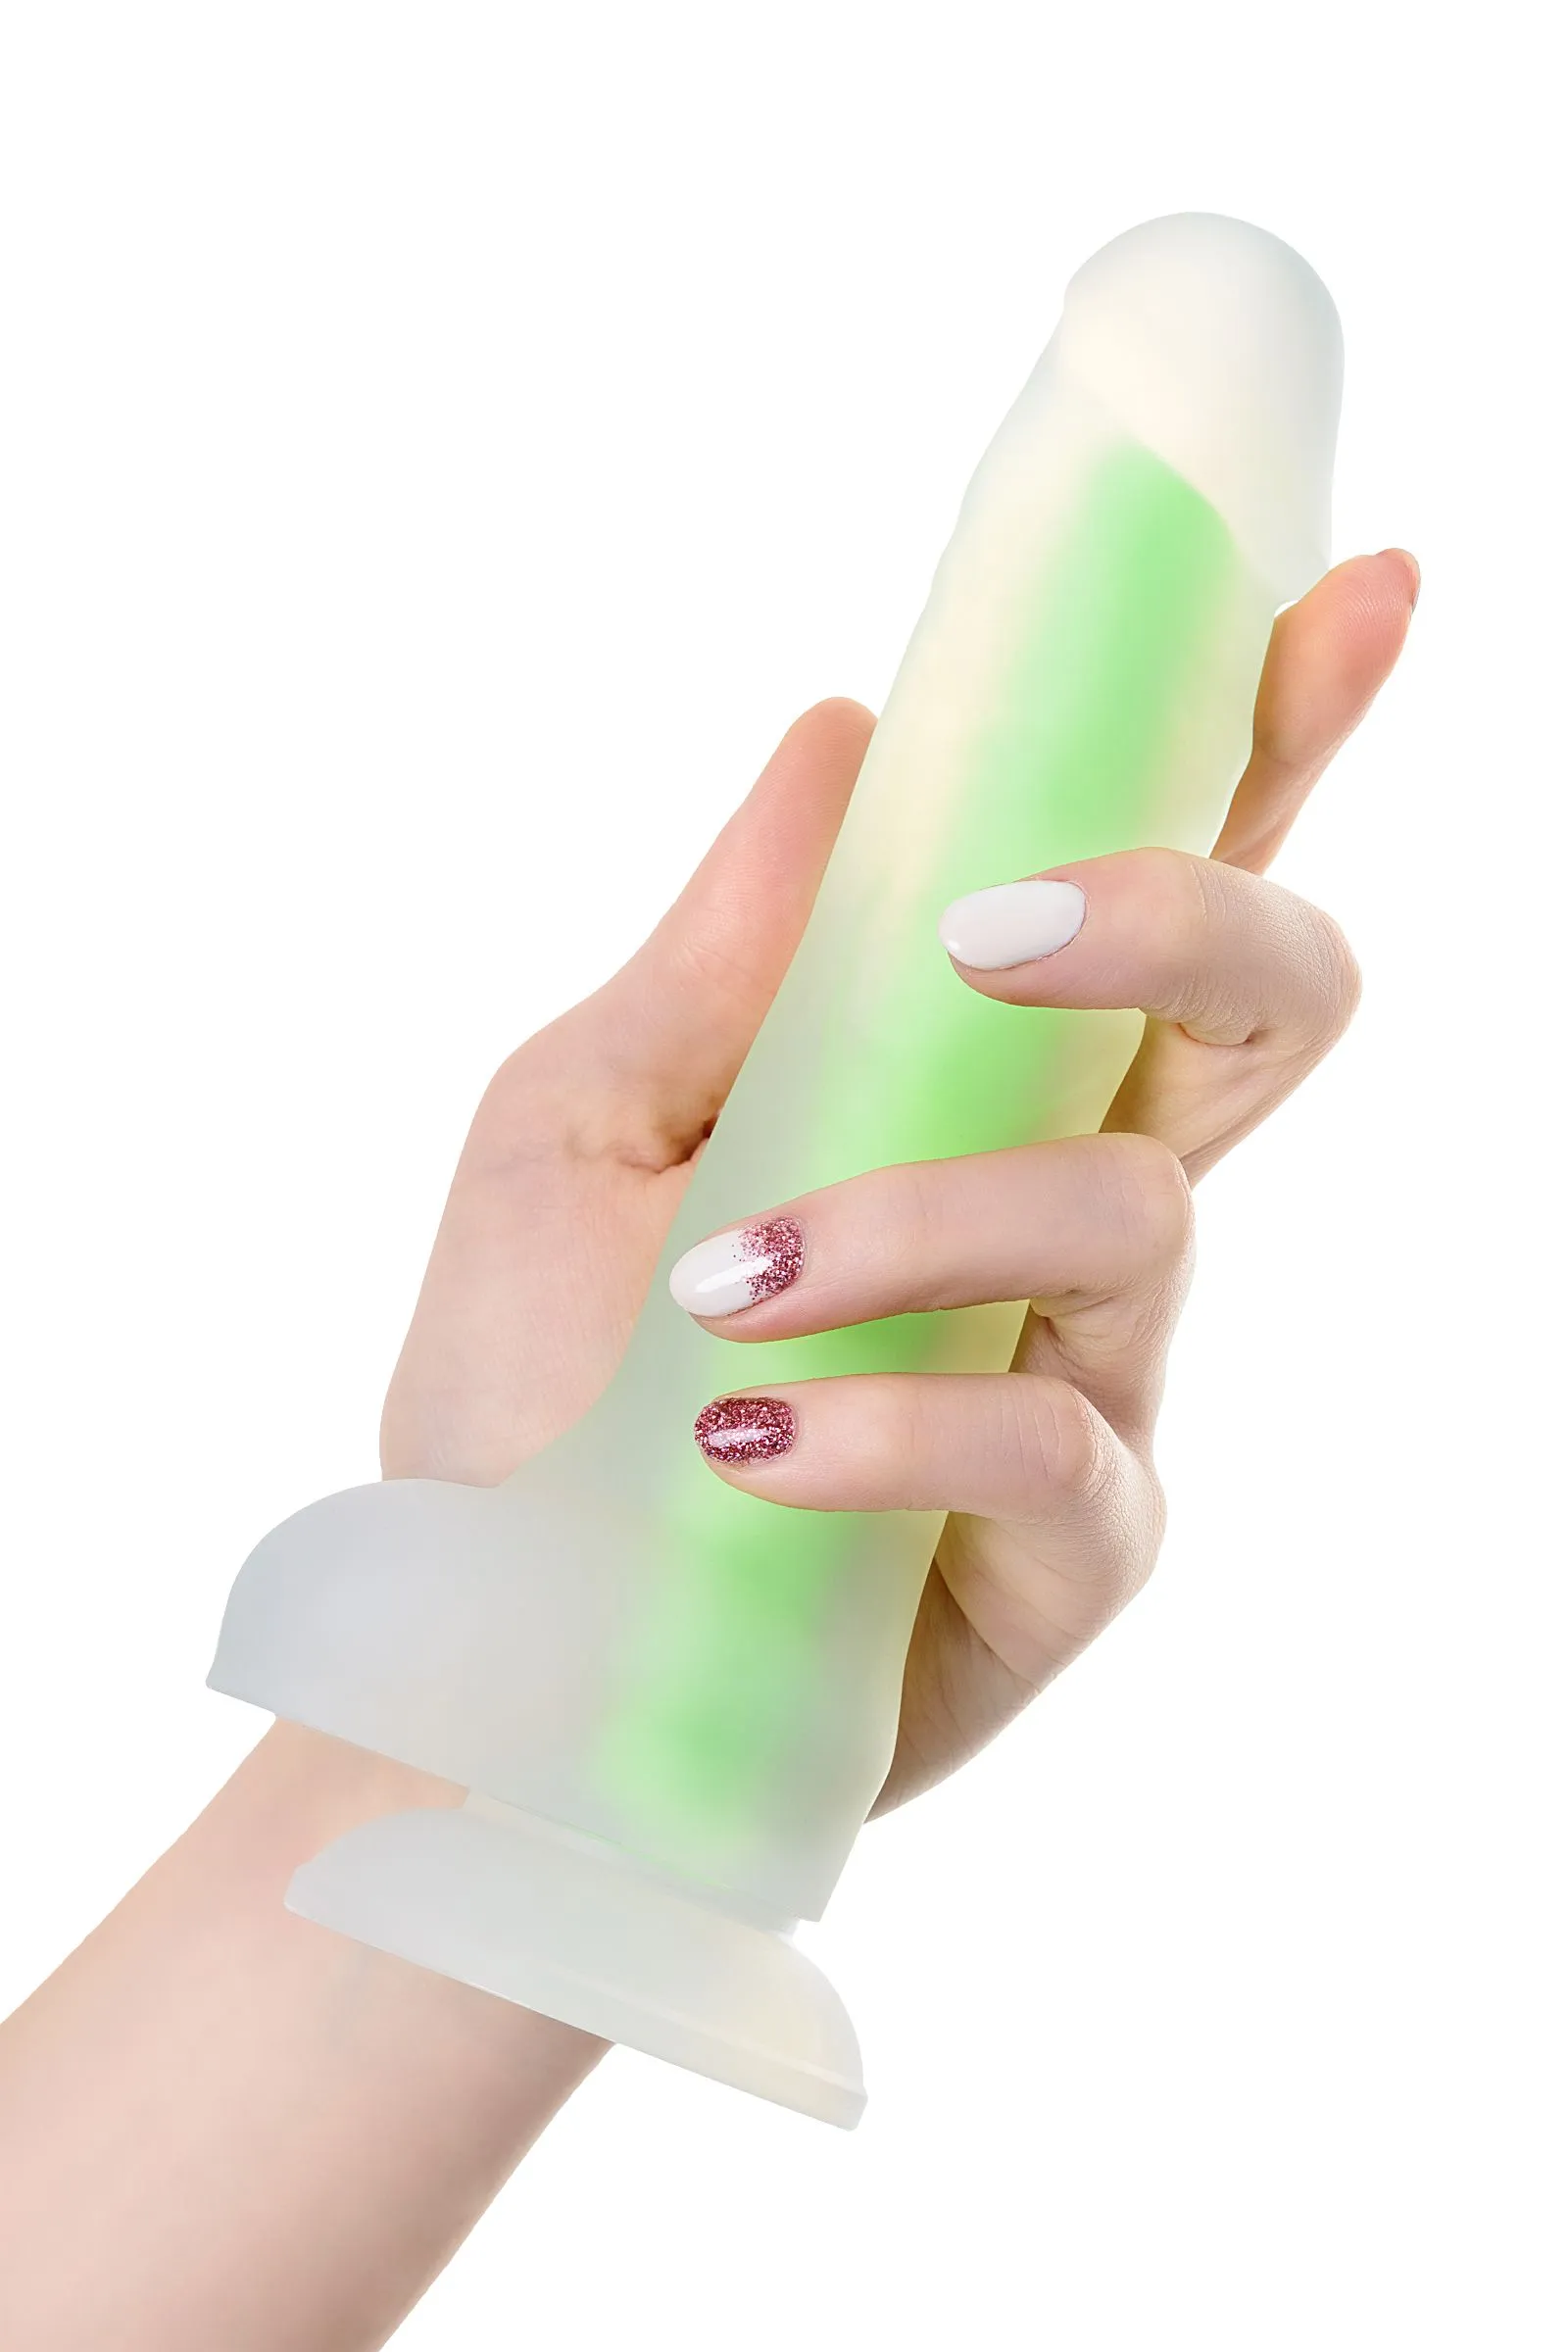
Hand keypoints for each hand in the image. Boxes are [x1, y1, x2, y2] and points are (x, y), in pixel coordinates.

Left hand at [381, 548, 1417, 1809]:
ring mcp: (1098, 1378)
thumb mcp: (579, 1123)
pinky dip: (900, 1419)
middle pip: (1269, 1011)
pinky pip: (1060, 1443)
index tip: (1364, 594)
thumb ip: (731, 951)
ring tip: (725, 1287)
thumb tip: (844, 724)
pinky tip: (749, 1445)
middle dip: (1183, 915)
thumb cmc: (528, 1386)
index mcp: (969, 1082)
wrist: (492, 1667)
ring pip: (1140, 1215)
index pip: (1160, 888)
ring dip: (927, 1218)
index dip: (1281, 740)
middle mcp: (1068, 1208)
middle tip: (999, 932)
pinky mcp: (1076, 1552)